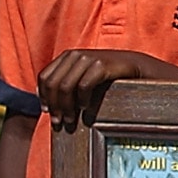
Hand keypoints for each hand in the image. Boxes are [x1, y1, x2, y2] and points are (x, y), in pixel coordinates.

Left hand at [38, 48, 177, 129]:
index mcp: (67, 56)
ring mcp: (87, 58)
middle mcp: (74, 55)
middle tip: (59, 122)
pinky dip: (82, 100)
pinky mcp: (101, 65)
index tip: (47, 112)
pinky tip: (85, 108)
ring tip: (70, 120)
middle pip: (53, 83)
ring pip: (65, 86)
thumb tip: (47, 106)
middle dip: (54, 105)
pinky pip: (83, 86)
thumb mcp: (83, 76)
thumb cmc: (106, 76)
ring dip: (66, 107)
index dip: (43, 96)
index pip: (44, 77)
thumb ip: (66, 84)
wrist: (133, 66)